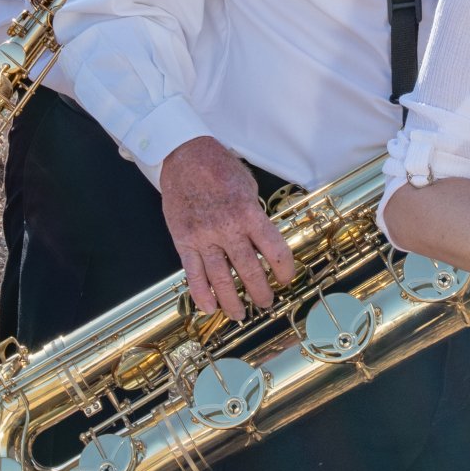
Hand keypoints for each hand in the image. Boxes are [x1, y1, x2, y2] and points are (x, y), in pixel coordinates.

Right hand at [159, 134, 297, 317]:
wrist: (183, 156)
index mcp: (248, 213)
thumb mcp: (248, 186)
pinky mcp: (183, 241)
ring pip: (220, 279)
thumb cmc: (218, 168)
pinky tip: (209, 307)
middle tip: (265, 302)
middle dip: (260, 292)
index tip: (286, 278)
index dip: (284, 269)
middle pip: (249, 270)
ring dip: (232, 301)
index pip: (274, 250)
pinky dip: (201, 294)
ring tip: (240, 314)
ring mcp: (203, 237)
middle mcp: (226, 228)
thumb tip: (262, 242)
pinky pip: (192, 273)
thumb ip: (255, 217)